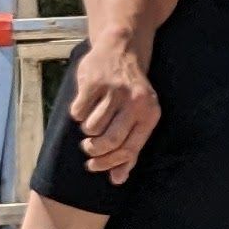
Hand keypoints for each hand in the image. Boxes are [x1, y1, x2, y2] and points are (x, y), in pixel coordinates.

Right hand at [66, 38, 159, 180]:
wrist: (122, 49)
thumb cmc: (129, 91)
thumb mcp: (139, 115)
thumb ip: (130, 147)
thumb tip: (118, 179)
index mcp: (150, 114)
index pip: (129, 150)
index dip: (109, 164)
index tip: (95, 166)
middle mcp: (135, 102)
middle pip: (108, 142)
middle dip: (94, 151)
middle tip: (89, 148)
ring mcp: (114, 91)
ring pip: (92, 128)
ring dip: (87, 130)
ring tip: (92, 119)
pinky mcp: (94, 82)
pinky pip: (78, 113)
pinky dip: (78, 113)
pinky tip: (86, 103)